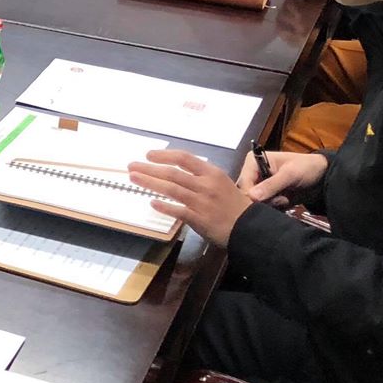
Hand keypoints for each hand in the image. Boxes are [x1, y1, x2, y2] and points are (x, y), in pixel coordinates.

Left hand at [126, 149, 251, 245]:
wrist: (250, 227)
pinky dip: (165, 206)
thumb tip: (176, 171)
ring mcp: (202, 202)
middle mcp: (206, 185)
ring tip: (134, 179)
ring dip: (150, 183)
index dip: (164, 155)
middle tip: (132, 167)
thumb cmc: (234, 205)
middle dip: (149, 169)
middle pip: (172, 173)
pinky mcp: (200, 219)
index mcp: (212, 173)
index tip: (148, 155)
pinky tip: (152, 203)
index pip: (184, 158)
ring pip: (172, 189)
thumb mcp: (221, 183)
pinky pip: (179, 211)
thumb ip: (201, 177)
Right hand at [235, 148, 328, 207]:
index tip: (264, 202)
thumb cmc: (307, 168)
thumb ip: (271, 185)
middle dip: (262, 200)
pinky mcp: (268, 196)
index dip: (250, 195)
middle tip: (279, 199)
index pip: (243, 183)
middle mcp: (253, 174)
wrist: (324, 178)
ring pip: (254, 202)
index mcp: (253, 162)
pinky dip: (274, 208)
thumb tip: (252, 197)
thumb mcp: (290, 174)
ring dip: (270, 204)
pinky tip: (284, 203)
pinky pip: (263, 207)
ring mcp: (260, 186)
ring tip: (284, 199)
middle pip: (246, 194)